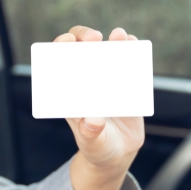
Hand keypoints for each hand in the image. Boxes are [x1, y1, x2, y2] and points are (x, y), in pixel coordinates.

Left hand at [55, 26, 145, 189]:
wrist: (117, 154)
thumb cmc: (98, 148)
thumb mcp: (93, 143)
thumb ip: (90, 134)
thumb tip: (92, 121)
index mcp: (69, 91)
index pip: (57, 62)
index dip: (60, 46)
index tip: (68, 42)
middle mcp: (85, 80)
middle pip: (79, 48)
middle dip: (83, 36)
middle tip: (94, 39)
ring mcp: (106, 80)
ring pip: (105, 50)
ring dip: (112, 39)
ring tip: (119, 36)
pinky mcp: (126, 83)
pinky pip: (128, 61)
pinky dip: (130, 49)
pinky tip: (133, 43)